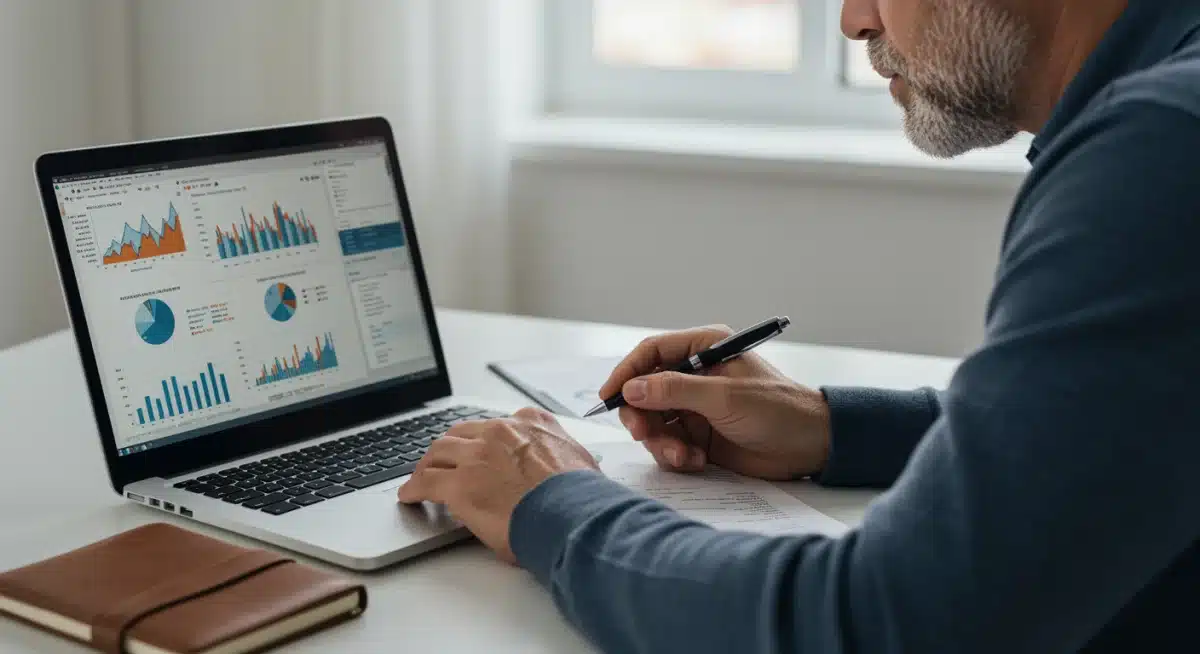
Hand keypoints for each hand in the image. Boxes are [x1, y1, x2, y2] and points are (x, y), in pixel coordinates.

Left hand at [397, 407, 598, 563]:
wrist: (575, 514)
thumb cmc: (581, 497)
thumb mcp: (578, 461)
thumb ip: (559, 457)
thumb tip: (559, 473)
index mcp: (532, 423)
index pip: (498, 425)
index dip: (484, 440)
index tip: (480, 449)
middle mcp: (502, 431)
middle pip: (462, 433)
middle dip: (450, 448)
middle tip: (443, 462)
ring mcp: (478, 454)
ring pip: (439, 451)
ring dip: (428, 464)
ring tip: (422, 477)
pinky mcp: (460, 483)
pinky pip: (426, 481)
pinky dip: (414, 488)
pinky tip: (410, 497)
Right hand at [600, 325, 831, 480]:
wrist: (811, 447)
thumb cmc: (779, 410)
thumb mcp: (725, 397)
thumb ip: (676, 391)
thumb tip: (632, 389)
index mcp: (705, 348)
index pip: (651, 353)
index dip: (626, 373)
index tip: (608, 397)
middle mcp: (696, 374)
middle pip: (645, 391)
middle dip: (641, 415)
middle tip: (644, 435)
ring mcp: (696, 406)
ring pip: (654, 421)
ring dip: (661, 441)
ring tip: (684, 455)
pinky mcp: (700, 435)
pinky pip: (669, 443)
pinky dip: (676, 455)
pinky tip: (697, 461)